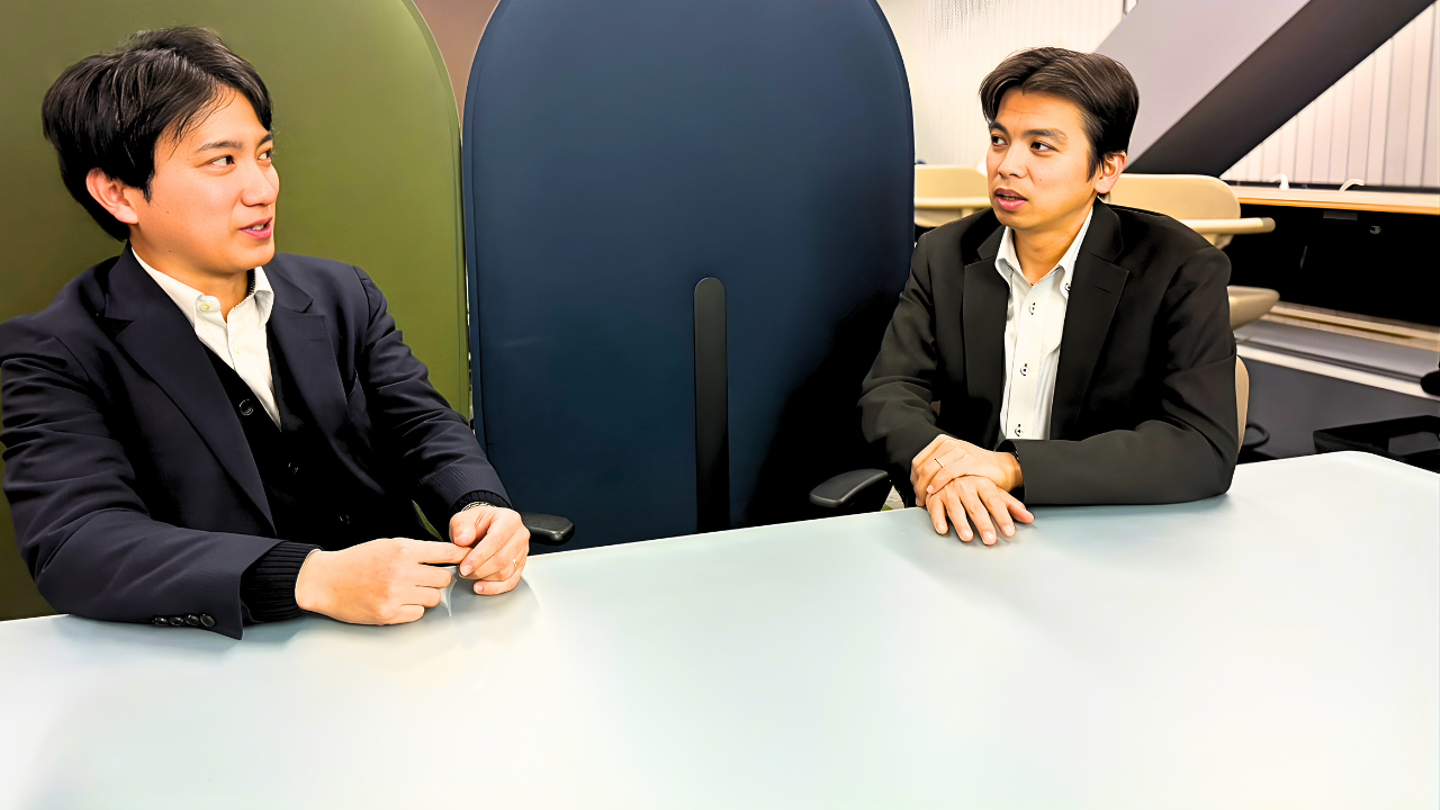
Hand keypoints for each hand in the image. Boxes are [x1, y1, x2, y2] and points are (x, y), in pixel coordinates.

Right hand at [294, 537, 466, 623]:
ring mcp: (396, 594)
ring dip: (426, 596)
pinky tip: (399, 602)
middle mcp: (402, 571)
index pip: (446, 552)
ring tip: (408, 590)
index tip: (467, 559)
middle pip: (444, 578)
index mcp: (403, 549)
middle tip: (424, 579)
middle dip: (437, 579)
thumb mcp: (387, 545)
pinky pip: (418, 614)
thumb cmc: (356, 561)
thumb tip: (446, 556)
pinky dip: (413, 610)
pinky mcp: (389, 614)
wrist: (325, 581)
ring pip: (434, 598)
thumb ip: (415, 550)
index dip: (460, 556)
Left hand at [449, 505, 528, 594]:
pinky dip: (494, 588)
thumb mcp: (463, 518)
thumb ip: (461, 526)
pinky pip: (511, 582)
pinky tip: (481, 587)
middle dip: (480, 570)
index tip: (464, 567)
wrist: (485, 527)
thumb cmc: (477, 523)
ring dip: (485, 578)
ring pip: (506, 572)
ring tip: (469, 575)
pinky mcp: (520, 566)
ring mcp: (522, 552)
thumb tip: (463, 539)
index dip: (479, 557)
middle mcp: (519, 535)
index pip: (496, 540)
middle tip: (463, 572)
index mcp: (509, 520)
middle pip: (502, 559)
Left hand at [910, 435, 1022, 505]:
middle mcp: (949, 444)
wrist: (1003, 468)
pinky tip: (934, 491)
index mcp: (942, 443)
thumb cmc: (979, 469)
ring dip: (925, 487)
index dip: (914, 480)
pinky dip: (937, 483)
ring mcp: (959, 451)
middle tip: (920, 499)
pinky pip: (946, 472)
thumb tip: (918, 484)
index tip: (916, 493)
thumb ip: (937, 469)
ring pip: (931, 469)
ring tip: (926, 499)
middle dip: (918, 486)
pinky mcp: (968, 460)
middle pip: (923, 466)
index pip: (919, 461)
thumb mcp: (954, 464)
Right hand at [926, 475, 1033, 543]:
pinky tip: (943, 529)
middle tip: (990, 539)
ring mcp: (949, 492)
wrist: (947, 471)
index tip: (1009, 531)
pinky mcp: (934, 498)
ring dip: (961, 524)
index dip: (1002, 517)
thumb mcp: (993, 492)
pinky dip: (938, 519)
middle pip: (976, 507)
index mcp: (982, 484)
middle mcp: (965, 486)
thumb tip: (1029, 518)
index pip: (995, 502)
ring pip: (956, 509)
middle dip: (983, 524)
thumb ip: (1010, 505)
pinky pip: (935, 509)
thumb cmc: (973, 485)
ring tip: (968, 537)